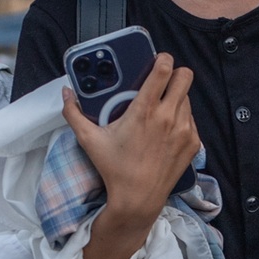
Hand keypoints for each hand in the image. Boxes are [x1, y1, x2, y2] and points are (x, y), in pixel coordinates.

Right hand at [61, 53, 198, 223]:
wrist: (138, 199)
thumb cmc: (115, 169)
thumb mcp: (89, 140)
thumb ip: (74, 114)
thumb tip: (66, 94)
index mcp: (145, 110)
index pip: (164, 70)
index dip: (162, 59)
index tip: (157, 60)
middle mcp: (168, 117)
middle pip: (185, 76)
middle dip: (175, 74)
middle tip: (162, 82)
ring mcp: (184, 130)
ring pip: (187, 98)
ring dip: (176, 98)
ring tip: (160, 109)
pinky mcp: (192, 143)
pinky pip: (191, 119)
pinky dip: (181, 118)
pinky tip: (166, 129)